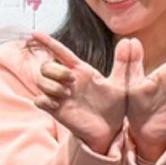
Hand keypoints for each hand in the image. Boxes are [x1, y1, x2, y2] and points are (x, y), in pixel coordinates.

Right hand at [24, 33, 126, 153]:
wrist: (110, 131)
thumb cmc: (114, 107)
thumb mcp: (121, 83)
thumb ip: (124, 63)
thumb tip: (130, 40)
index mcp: (81, 71)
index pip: (61, 52)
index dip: (48, 42)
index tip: (35, 33)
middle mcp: (68, 82)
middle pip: (46, 66)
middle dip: (55, 70)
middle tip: (71, 80)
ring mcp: (61, 96)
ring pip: (41, 81)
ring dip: (51, 85)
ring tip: (66, 94)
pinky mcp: (57, 111)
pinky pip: (40, 101)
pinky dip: (45, 100)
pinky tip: (57, 104)